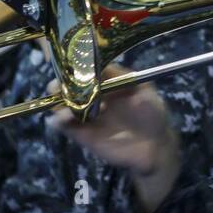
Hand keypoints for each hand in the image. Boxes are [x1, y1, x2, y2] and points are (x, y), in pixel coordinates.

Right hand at [46, 65, 182, 212]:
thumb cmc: (153, 114)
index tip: (70, 65)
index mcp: (107, 82)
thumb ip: (124, 79)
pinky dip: (59, 120)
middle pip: (69, 85)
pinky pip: (64, 125)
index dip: (76, 65)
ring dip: (57, 101)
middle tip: (58, 85)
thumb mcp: (145, 91)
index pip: (86, 69)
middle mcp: (93, 96)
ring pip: (62, 104)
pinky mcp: (82, 134)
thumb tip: (103, 67)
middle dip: (61, 83)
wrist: (155, 147)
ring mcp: (86, 114)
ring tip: (60, 103)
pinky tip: (64, 118)